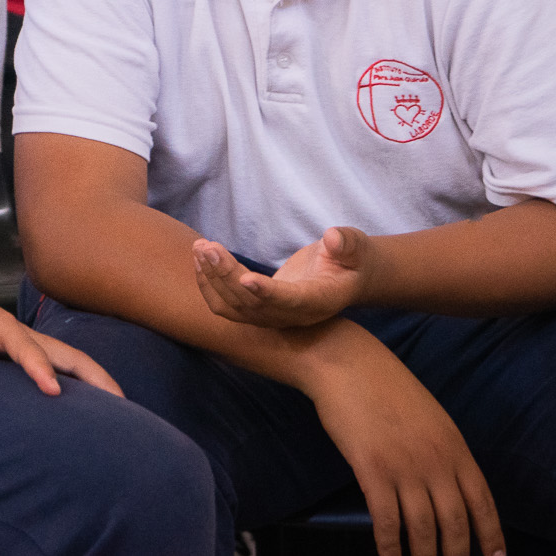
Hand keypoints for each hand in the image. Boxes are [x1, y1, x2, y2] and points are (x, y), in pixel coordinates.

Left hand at [0, 275, 120, 399]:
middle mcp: (21, 331)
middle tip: (122, 403)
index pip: (27, 350)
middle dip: (94, 374)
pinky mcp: (21, 348)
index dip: (41, 370)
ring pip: (66, 356)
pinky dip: (76, 377)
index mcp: (2, 327)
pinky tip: (86, 400)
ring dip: (92, 377)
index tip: (54, 393)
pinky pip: (56, 362)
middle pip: (67, 352)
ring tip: (118, 405)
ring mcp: (25, 339)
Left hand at [192, 231, 369, 329]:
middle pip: (254, 304)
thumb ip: (347, 244)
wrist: (346, 278)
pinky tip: (201, 261)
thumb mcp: (356, 247)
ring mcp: (275, 317)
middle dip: (226, 275)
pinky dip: (210, 287)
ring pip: (236, 308)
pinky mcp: (259, 312)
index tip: (244, 278)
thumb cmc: (350, 258)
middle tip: (207, 246)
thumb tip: (333, 238)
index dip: (268, 292)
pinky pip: (228, 308)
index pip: (292, 300)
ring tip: (199, 248)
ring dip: (212, 280)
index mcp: (320, 300)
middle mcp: (294, 315)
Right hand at [307, 337, 505, 555]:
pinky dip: (389, 548)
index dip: (491, 535)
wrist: (347, 363)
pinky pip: (386, 522)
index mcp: (455, 447)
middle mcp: (436, 461)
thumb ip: (444, 451)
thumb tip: (450, 487)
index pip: (482, 502)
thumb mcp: (431, 417)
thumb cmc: (386, 386)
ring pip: (423, 530)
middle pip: (455, 524)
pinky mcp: (372, 471)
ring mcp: (404, 468)